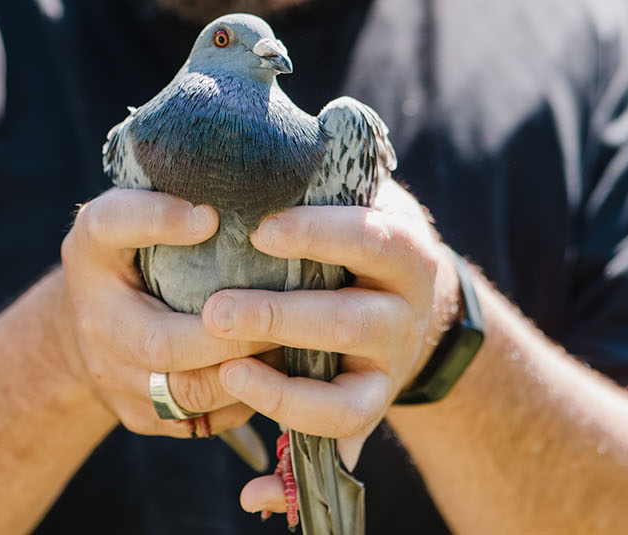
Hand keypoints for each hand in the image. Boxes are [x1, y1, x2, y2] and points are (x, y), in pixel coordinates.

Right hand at [59, 188, 275, 437]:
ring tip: (292, 344)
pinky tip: (277, 372)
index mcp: (92, 255)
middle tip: (285, 310)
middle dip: (231, 333)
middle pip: (164, 343)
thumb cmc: (124, 257)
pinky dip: (244, 398)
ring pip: (189, 394)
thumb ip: (158, 205)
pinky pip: (202, 419)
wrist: (86, 327)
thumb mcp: (128, 213)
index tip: (209, 215)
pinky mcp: (145, 418)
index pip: (114, 228)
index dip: (160, 223)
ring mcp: (119, 382)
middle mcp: (98, 325)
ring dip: (246, 372)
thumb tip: (215, 213)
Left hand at [198, 181, 458, 513]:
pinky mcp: (366, 413)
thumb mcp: (359, 192)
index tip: (259, 230)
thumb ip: (326, 173)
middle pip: (349, 323)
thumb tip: (284, 134)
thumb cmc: (358, 230)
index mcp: (404, 251)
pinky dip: (291, 481)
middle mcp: (404, 316)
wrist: (412, 296)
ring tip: (225, 373)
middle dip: (281, 318)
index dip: (318, 235)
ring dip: (282, 394)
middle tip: (215, 310)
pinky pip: (335, 452)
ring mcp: (387, 371)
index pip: (369, 238)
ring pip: (344, 399)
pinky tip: (250, 493)